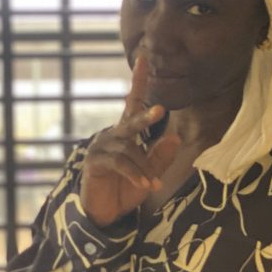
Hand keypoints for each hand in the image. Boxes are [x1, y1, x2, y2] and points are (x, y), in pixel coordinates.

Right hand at [80, 56, 180, 227]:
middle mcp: (113, 135)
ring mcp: (102, 147)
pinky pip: (120, 163)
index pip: (133, 103)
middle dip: (146, 117)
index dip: (138, 82)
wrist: (106, 214)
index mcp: (126, 133)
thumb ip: (161, 157)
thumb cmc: (127, 190)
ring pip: (130, 150)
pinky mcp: (95, 162)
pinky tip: (146, 185)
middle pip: (132, 121)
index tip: (143, 58)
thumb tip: (175, 136)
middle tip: (161, 110)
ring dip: (144, 168)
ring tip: (152, 184)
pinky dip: (135, 174)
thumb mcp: (149, 174)